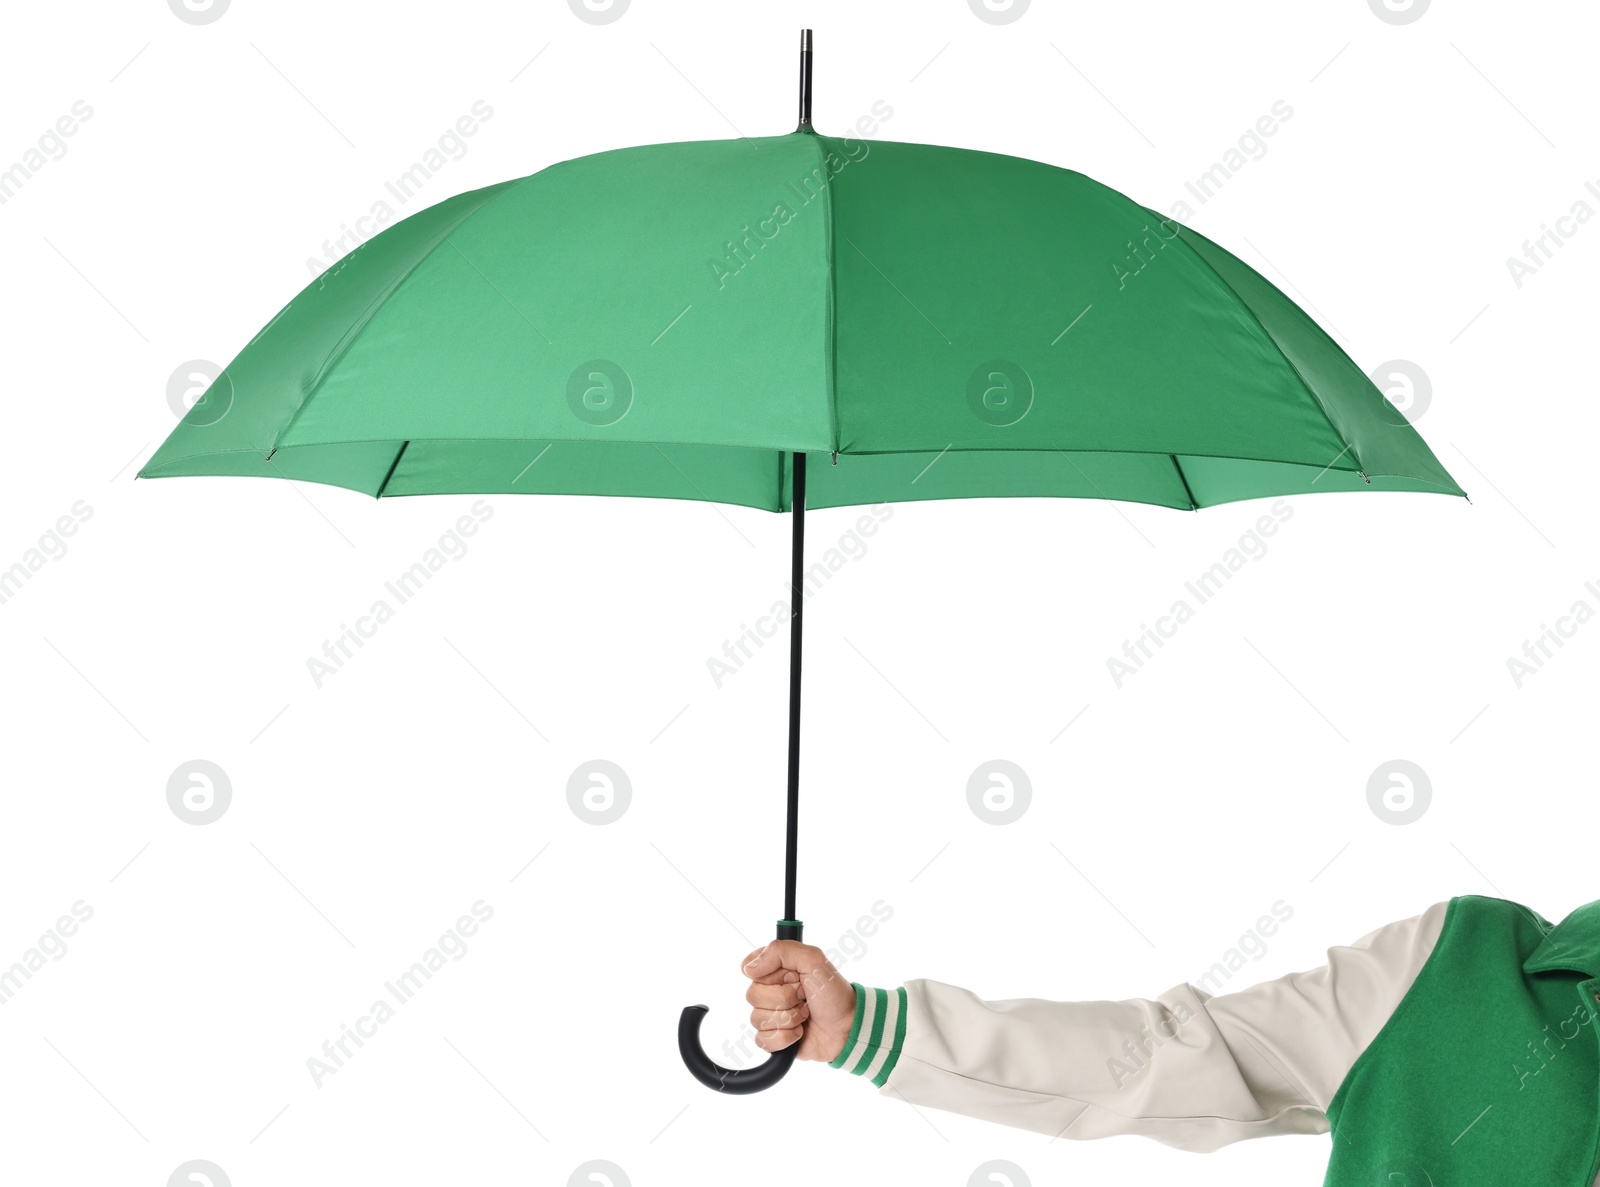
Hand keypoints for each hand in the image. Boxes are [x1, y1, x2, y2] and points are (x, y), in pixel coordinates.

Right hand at [741, 940, 856, 1062]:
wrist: (847, 1027)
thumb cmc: (833, 993)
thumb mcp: (813, 959)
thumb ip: (780, 951)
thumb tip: (749, 968)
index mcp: (775, 969)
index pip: (749, 968)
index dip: (770, 975)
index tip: (792, 976)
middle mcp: (769, 991)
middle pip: (753, 995)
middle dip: (785, 998)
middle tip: (804, 996)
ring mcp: (770, 1014)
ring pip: (757, 1019)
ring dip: (788, 1018)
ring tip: (806, 1014)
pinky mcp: (773, 1037)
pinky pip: (762, 1040)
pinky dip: (785, 1037)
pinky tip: (799, 1032)